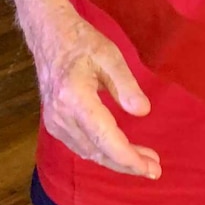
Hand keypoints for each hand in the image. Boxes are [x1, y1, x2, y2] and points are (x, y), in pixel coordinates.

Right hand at [33, 8, 160, 179]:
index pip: (104, 138)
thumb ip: (126, 85)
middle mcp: (61, 116)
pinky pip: (81, 146)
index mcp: (74, 98)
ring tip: (145, 160)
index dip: (128, 158)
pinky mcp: (54, 124)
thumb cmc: (82, 42)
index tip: (151, 168)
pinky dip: (102, 153)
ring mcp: (54, 122)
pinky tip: (120, 151)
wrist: (49, 36)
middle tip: (155, 169)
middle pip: (97, 151)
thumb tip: (143, 112)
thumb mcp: (110, 55)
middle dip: (127, 164)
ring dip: (116, 160)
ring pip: (89, 153)